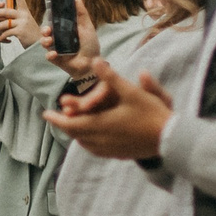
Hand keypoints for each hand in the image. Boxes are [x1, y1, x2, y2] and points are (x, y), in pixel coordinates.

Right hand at [42, 0, 105, 81]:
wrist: (91, 63)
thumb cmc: (90, 45)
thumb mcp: (87, 27)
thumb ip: (82, 13)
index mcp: (65, 30)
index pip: (54, 21)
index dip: (50, 17)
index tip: (49, 13)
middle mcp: (59, 38)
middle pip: (46, 31)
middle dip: (44, 29)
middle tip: (48, 30)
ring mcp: (56, 48)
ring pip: (44, 42)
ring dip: (44, 41)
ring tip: (49, 41)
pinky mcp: (55, 58)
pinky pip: (48, 55)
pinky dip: (50, 54)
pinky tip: (55, 53)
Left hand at [43, 60, 173, 159]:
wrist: (171, 139)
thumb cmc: (152, 114)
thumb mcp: (132, 92)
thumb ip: (111, 78)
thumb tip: (95, 61)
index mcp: (101, 124)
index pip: (70, 124)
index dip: (56, 119)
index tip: (45, 113)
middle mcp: (102, 140)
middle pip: (74, 134)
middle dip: (62, 125)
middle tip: (53, 118)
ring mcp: (110, 150)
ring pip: (84, 143)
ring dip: (75, 134)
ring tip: (69, 126)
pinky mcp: (118, 154)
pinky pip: (96, 150)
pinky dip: (87, 142)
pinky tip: (90, 139)